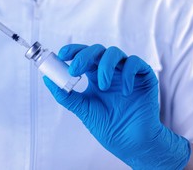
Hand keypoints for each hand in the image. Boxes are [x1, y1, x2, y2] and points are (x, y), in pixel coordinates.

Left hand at [44, 44, 190, 168]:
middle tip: (75, 70)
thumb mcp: (82, 109)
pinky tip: (125, 92)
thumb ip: (65, 94)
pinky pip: (136, 63)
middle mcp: (110, 70)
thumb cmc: (108, 126)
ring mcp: (127, 73)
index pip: (83, 55)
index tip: (62, 55)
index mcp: (95, 75)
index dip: (73, 50)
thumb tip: (47, 79)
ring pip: (115, 53)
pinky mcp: (144, 77)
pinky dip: (128, 73)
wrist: (131, 143)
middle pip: (97, 50)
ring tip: (103, 86)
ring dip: (105, 66)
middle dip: (84, 56)